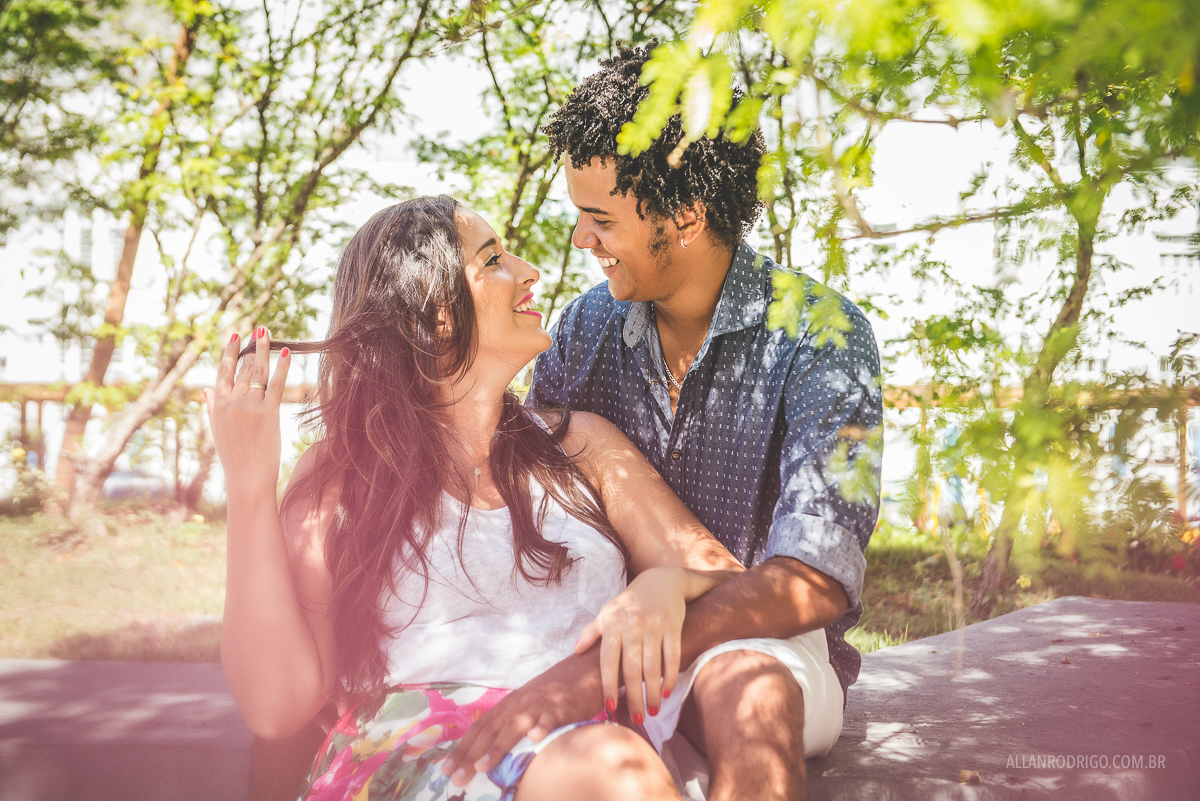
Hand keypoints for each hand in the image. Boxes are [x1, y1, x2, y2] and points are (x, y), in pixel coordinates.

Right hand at [205, 328, 289, 492]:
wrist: (247, 478)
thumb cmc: (235, 457)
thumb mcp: (217, 431)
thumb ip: (211, 408)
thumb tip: (205, 390)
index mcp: (218, 406)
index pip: (222, 372)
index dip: (229, 352)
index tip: (235, 336)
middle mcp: (232, 403)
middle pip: (242, 368)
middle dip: (251, 348)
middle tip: (259, 330)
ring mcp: (249, 407)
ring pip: (257, 372)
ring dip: (263, 350)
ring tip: (267, 333)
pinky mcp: (268, 413)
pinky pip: (276, 384)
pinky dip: (282, 367)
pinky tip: (288, 352)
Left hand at [440, 651, 603, 786]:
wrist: (586, 667)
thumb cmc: (557, 691)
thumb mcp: (529, 705)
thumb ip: (512, 724)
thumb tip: (490, 750)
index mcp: (510, 704)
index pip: (480, 728)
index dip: (462, 748)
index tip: (445, 769)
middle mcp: (521, 703)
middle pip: (491, 730)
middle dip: (471, 755)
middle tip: (455, 778)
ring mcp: (542, 703)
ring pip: (516, 725)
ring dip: (498, 746)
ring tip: (482, 766)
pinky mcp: (565, 705)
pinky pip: (552, 716)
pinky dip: (542, 726)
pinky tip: (534, 738)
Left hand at [573, 565, 687, 723]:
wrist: (662, 579)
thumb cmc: (630, 601)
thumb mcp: (608, 612)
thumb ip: (592, 632)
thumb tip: (575, 651)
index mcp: (613, 625)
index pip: (608, 662)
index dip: (608, 686)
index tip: (609, 708)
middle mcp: (632, 625)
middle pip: (631, 669)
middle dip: (633, 697)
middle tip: (637, 719)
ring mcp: (654, 625)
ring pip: (653, 666)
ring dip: (653, 692)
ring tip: (653, 711)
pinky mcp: (673, 625)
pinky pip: (672, 656)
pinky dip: (670, 676)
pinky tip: (667, 691)